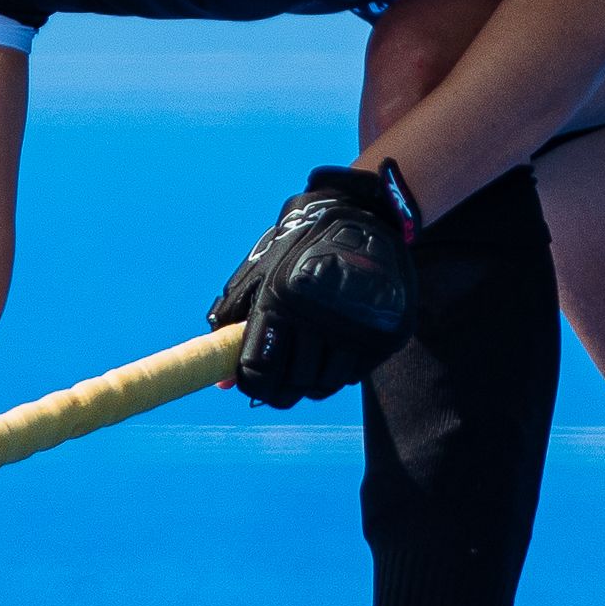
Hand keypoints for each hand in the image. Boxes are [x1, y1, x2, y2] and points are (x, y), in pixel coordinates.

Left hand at [206, 162, 420, 406]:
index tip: (254, 379)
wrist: (361, 218)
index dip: (253, 384)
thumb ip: (234, 325)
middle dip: (280, 387)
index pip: (259, 372)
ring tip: (310, 356)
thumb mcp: (259, 275)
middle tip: (281, 376)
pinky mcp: (383, 336)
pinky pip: (352, 375)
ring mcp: (354, 329)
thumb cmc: (297, 249)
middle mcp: (317, 319)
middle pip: (292, 386)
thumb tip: (222, 382)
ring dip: (311, 379)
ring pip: (323, 385)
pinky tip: (334, 346)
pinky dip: (339, 369)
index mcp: (279, 303)